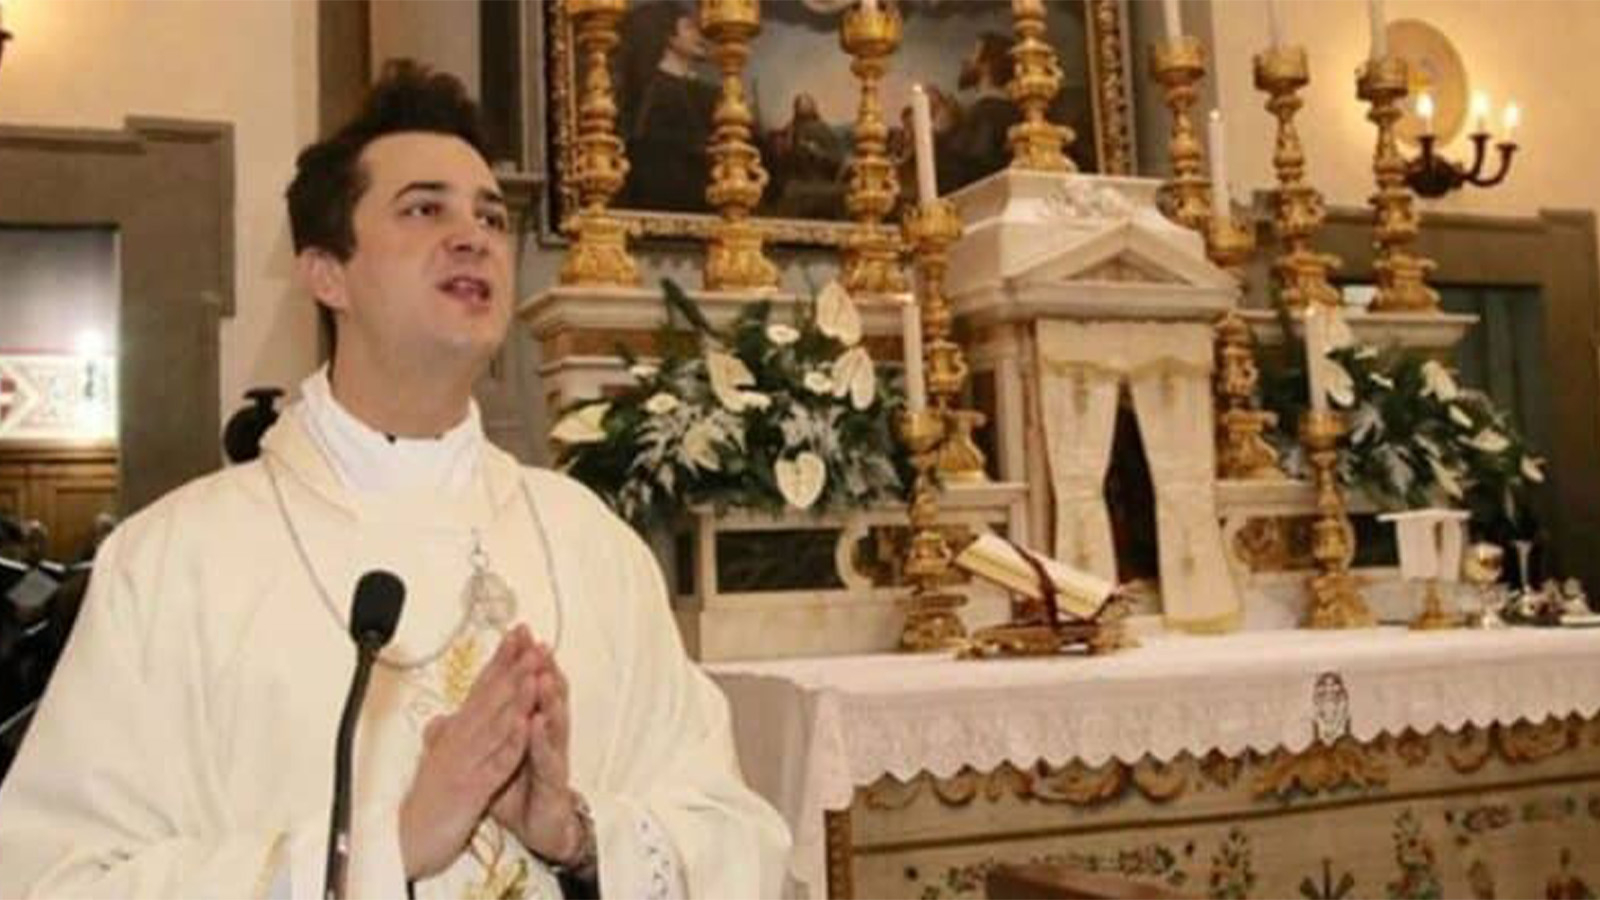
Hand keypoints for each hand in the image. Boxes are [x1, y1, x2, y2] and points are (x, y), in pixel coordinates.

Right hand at [399, 626, 538, 879]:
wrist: (406, 843)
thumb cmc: (424, 804)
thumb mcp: (433, 764)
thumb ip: (440, 740)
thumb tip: (439, 720)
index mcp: (454, 734)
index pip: (480, 688)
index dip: (500, 659)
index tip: (517, 634)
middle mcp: (459, 741)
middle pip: (490, 697)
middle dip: (513, 667)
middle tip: (531, 639)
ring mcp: (466, 763)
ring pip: (496, 723)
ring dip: (517, 695)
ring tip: (535, 669)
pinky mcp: (472, 789)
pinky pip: (497, 763)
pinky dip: (511, 743)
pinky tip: (526, 725)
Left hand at [489, 641, 580, 862]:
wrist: (538, 829)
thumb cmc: (518, 792)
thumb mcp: (493, 760)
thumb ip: (479, 734)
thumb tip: (455, 712)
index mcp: (526, 728)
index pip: (522, 688)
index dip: (519, 661)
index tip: (516, 632)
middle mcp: (543, 736)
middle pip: (544, 697)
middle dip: (541, 668)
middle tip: (538, 643)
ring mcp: (552, 757)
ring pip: (552, 722)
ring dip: (548, 698)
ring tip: (544, 674)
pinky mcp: (554, 781)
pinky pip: (547, 758)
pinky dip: (542, 740)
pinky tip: (537, 723)